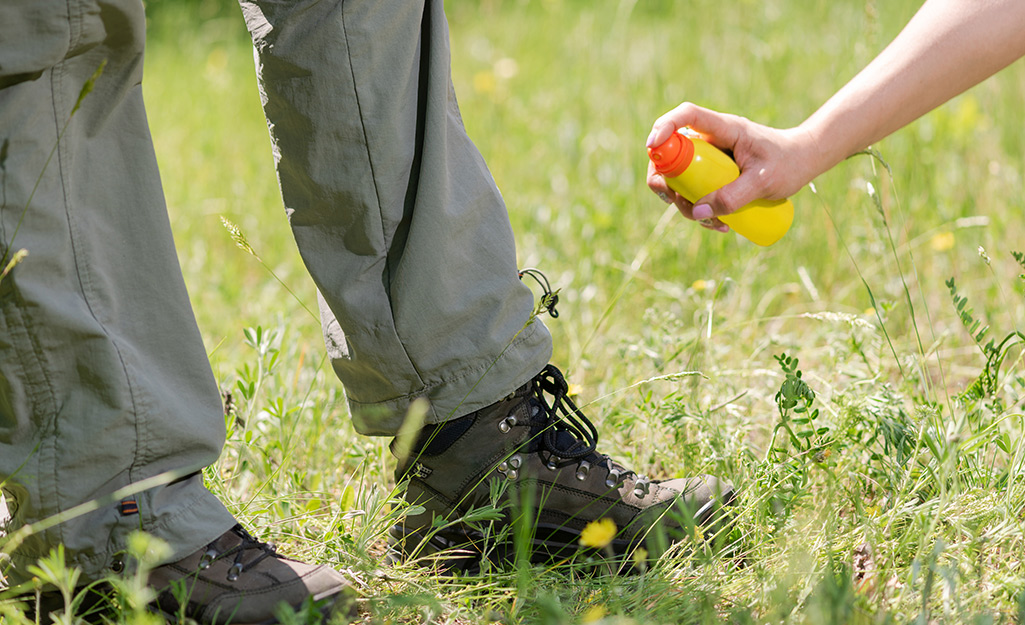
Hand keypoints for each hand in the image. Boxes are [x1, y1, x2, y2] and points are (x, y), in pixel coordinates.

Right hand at [646, 102, 816, 226]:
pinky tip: (720, 224)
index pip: (687, 116)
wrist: (804, 161)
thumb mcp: (764, 182)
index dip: (664, 127)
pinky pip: (693, 191)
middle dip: (665, 180)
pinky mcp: (713, 173)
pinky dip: (699, 210)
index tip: (653, 147)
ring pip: (679, 177)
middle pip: (670, 152)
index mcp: (723, 128)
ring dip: (685, 203)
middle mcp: (711, 140)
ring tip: (715, 223)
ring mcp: (709, 157)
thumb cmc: (789, 163)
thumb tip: (698, 212)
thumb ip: (734, 196)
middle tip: (674, 201)